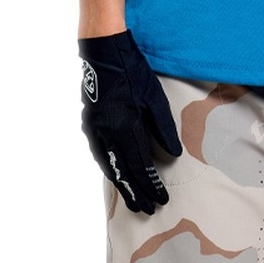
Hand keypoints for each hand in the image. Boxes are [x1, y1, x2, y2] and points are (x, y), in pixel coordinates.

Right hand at [78, 28, 182, 212]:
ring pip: (109, 165)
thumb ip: (163, 128)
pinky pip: (100, 154)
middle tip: (147, 210)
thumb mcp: (154, 98)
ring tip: (132, 200)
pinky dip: (110, 168)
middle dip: (136, 192)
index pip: (140, 164)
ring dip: (122, 184)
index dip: (151, 184)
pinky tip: (116, 175)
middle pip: (123, 171)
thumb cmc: (133, 71)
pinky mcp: (89, 124)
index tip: (162, 199)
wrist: (103, 52)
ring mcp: (95, 130)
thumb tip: (173, 155)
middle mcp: (107, 132)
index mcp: (125, 126)